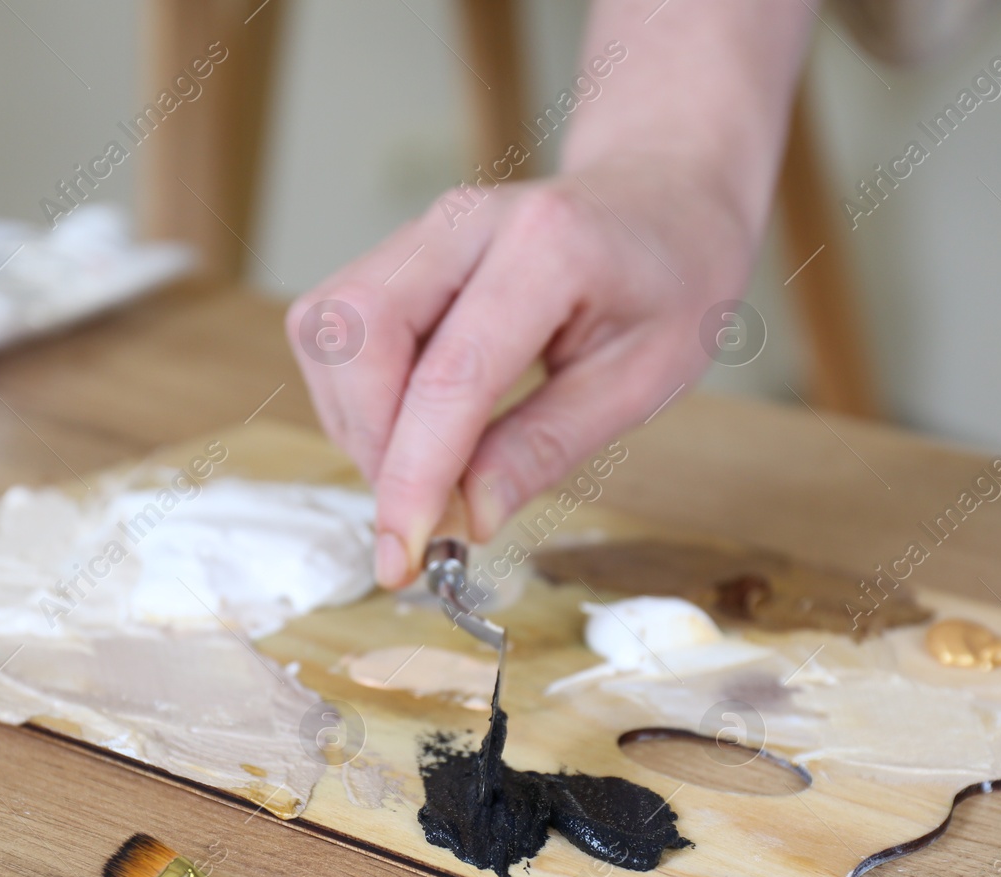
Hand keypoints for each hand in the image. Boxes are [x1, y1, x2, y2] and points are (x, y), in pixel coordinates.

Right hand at [286, 159, 761, 588]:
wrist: (662, 198)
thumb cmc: (670, 284)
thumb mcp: (643, 381)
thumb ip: (548, 445)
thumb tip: (466, 518)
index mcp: (550, 247)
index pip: (451, 374)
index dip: (415, 474)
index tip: (404, 554)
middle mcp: (467, 222)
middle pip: (356, 332)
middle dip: (372, 443)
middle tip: (423, 513)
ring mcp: (423, 229)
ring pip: (330, 328)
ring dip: (358, 423)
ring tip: (429, 469)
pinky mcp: (399, 249)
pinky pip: (336, 328)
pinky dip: (358, 398)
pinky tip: (416, 427)